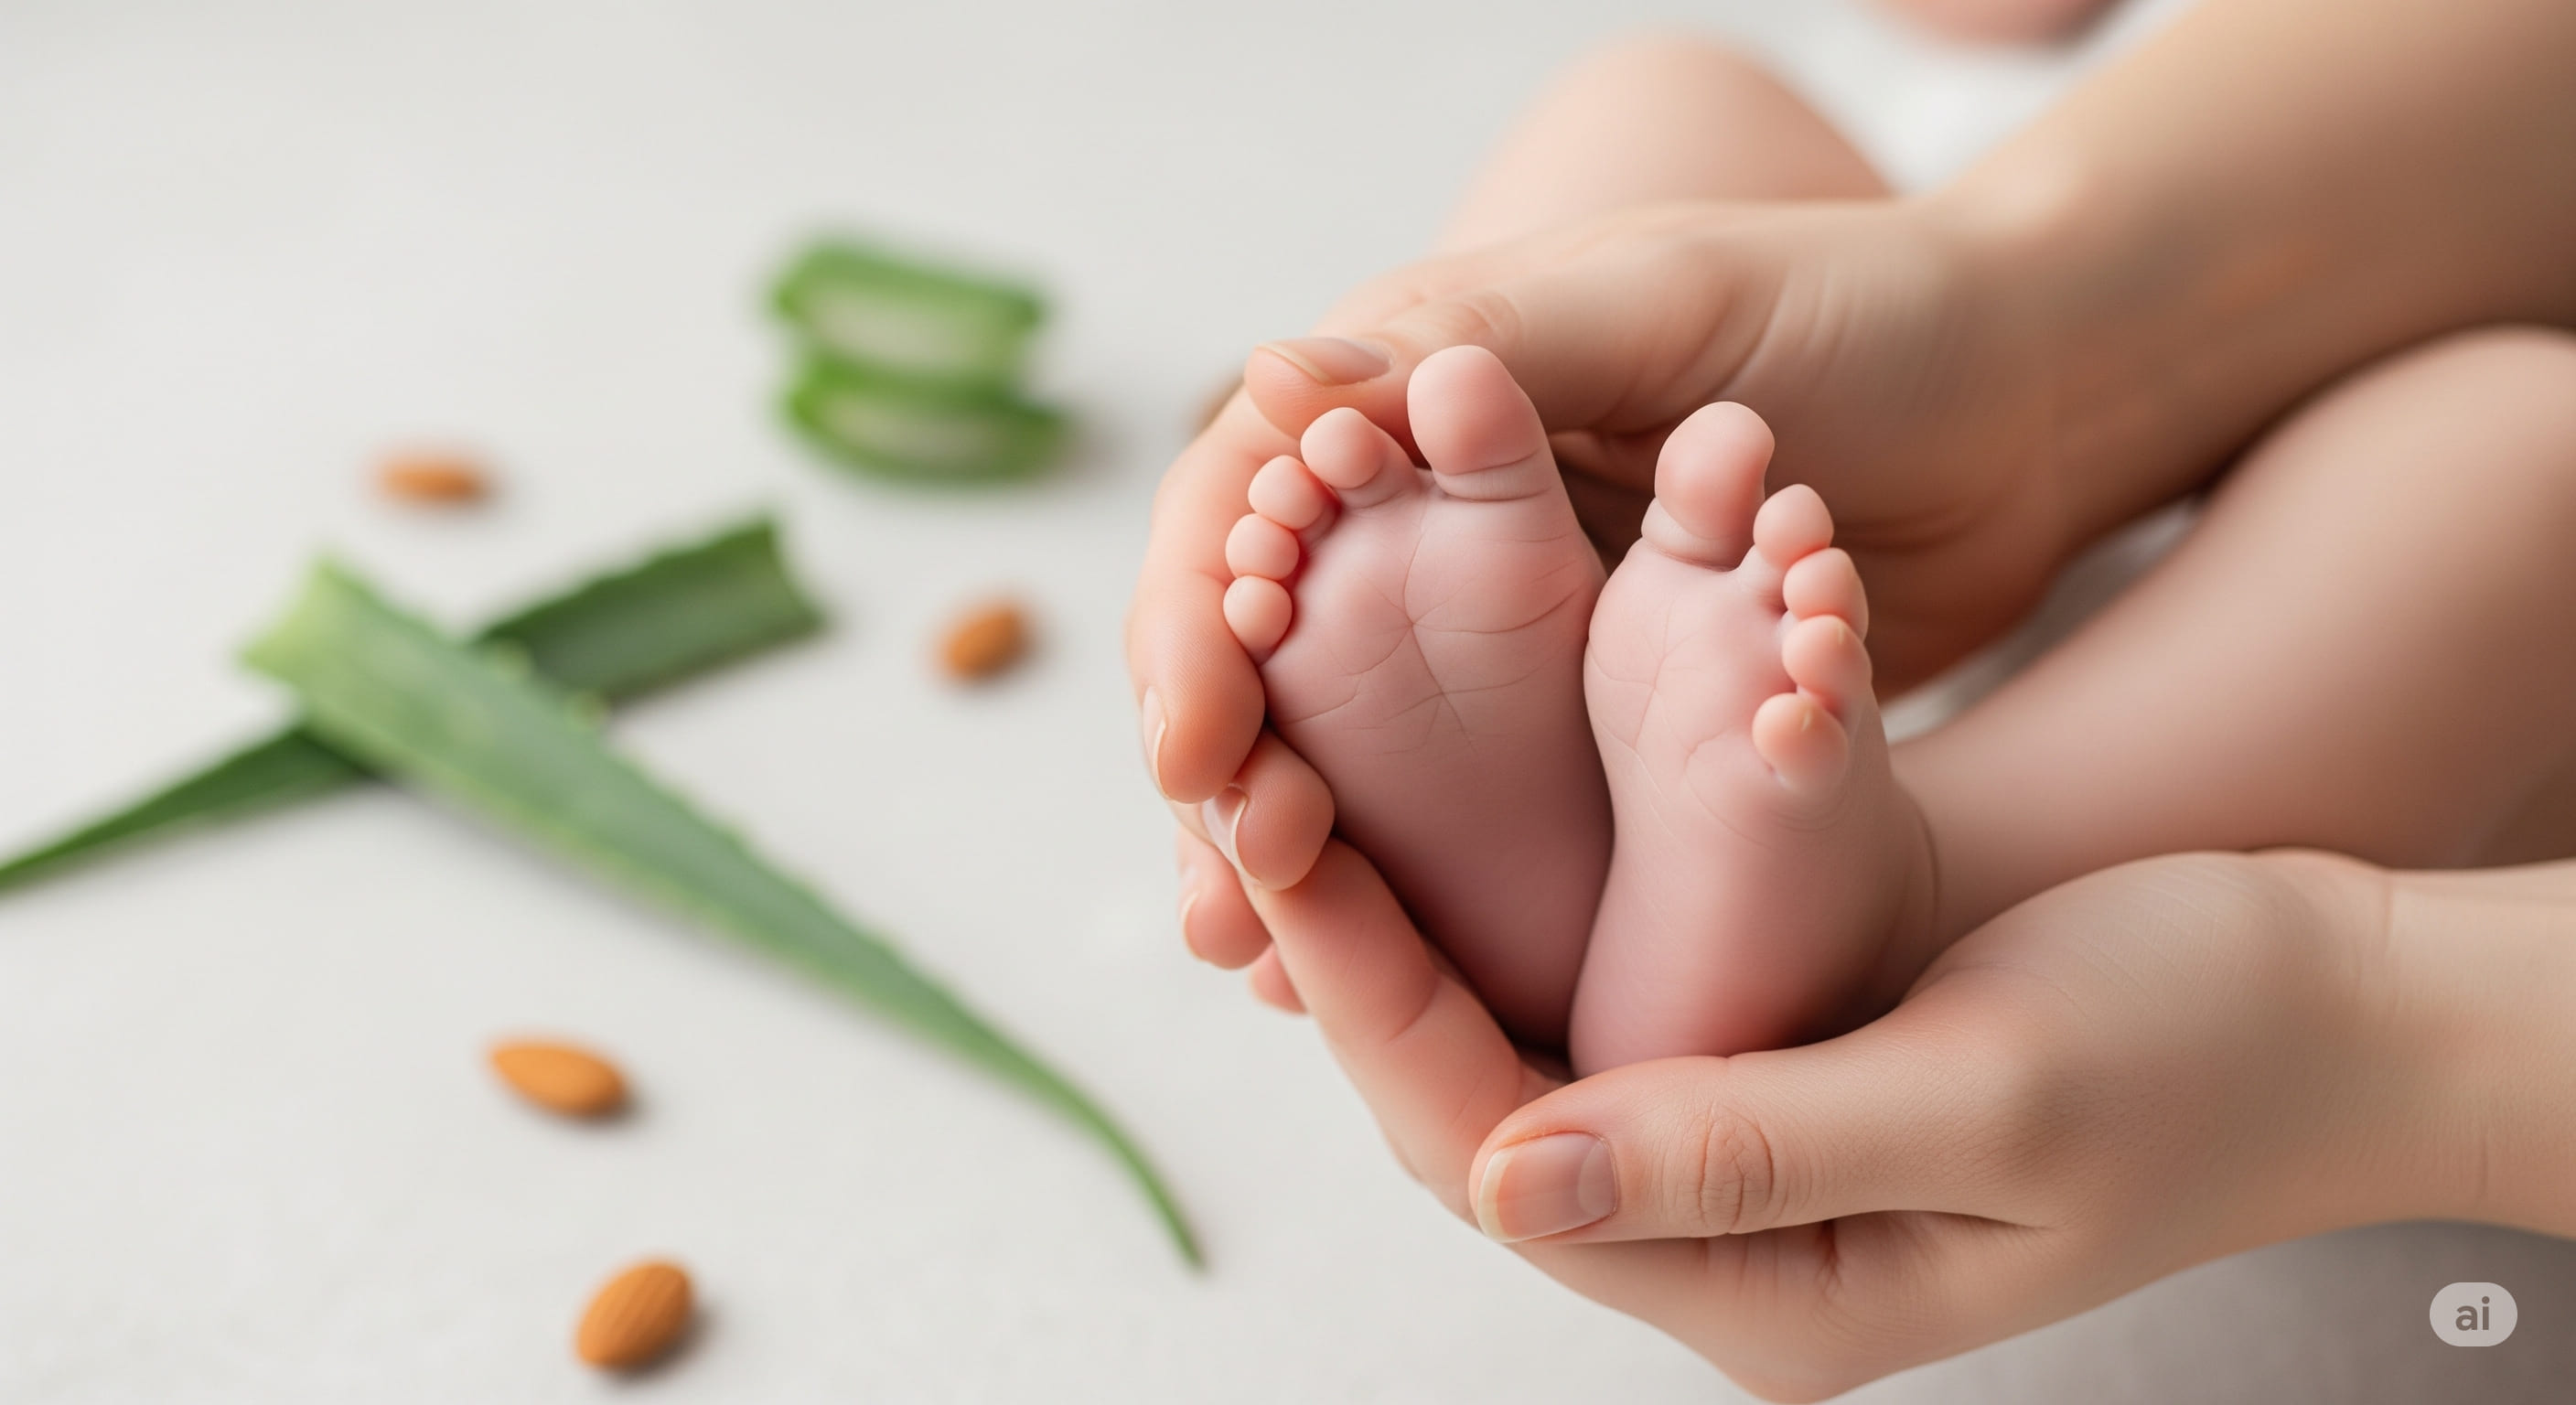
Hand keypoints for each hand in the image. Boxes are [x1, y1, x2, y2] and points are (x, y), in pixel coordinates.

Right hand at [1132, 197, 2073, 929]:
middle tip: (1221, 895)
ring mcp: (1500, 613)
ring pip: (1328, 741)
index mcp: (1417, 391)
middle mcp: (1430, 508)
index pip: (1237, 507)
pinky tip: (1343, 972)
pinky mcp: (1581, 701)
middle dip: (1215, 768)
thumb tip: (1271, 384)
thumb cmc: (1859, 312)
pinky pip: (1453, 804)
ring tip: (1257, 968)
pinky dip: (1391, 887)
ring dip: (1276, 849)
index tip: (1195, 748)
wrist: (2030, 401)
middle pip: (1254, 644)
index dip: (1191, 628)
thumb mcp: (1664, 307)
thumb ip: (1489, 340)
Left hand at [1203, 833, 2451, 1399]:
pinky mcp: (1760, 1076)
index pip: (1499, 1151)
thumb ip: (1748, 1141)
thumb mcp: (1984, 1093)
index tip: (1272, 837)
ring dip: (1401, 917)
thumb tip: (1512, 1175)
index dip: (1369, 993)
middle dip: (1349, 948)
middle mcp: (1727, 1253)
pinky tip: (1424, 799)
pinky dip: (1500, 898)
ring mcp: (1739, 1167)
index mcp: (1769, 1298)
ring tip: (1288, 772)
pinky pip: (1584, 994)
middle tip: (1237, 784)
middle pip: (1470, 1104)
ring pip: (1509, 1047)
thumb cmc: (2204, 1052)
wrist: (2337, 1010)